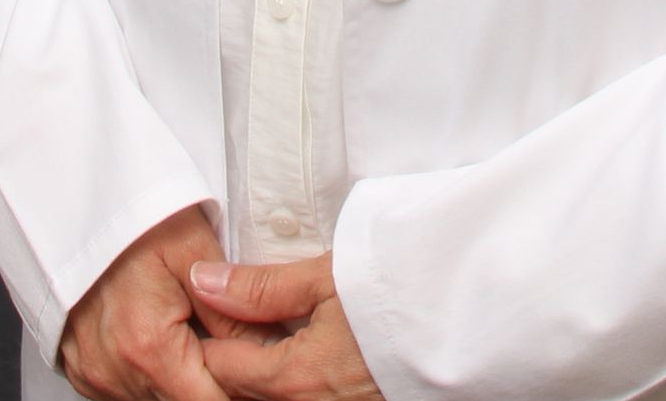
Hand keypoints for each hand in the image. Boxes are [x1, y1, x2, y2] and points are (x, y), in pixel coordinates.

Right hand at [59, 203, 259, 400]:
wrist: (75, 201)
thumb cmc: (134, 216)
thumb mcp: (192, 247)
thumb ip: (230, 309)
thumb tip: (266, 348)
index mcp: (148, 347)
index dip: (239, 384)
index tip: (256, 360)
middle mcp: (114, 372)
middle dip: (211, 378)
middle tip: (225, 333)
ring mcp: (94, 374)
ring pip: (154, 397)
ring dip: (180, 374)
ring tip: (189, 323)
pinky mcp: (82, 368)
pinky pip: (126, 387)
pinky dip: (150, 370)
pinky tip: (160, 330)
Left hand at [191, 253, 382, 400]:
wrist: (462, 322)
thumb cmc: (399, 292)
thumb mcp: (326, 277)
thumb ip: (260, 287)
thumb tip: (203, 281)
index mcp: (292, 381)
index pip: (219, 366)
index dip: (208, 332)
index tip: (206, 302)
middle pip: (241, 392)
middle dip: (231, 356)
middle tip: (235, 315)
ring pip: (269, 400)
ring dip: (260, 372)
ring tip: (274, 332)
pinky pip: (299, 399)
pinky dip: (290, 381)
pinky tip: (303, 350)